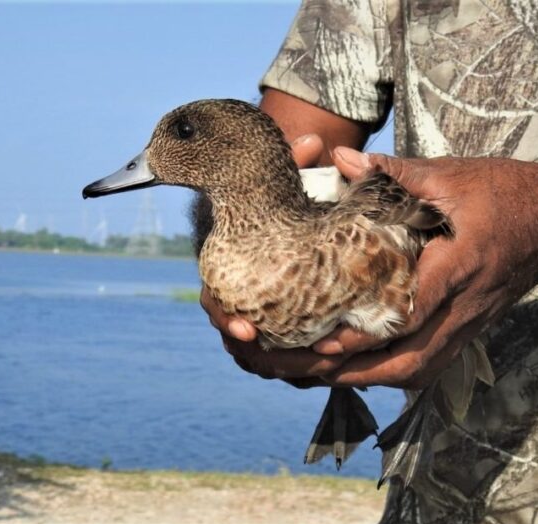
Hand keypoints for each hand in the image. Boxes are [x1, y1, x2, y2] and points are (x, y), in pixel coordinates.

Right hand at [200, 133, 343, 387]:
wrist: (284, 217)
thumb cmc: (281, 200)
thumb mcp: (283, 181)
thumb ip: (292, 163)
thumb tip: (312, 141)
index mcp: (228, 267)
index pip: (215, 301)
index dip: (226, 318)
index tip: (246, 328)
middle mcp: (239, 297)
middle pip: (238, 339)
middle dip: (257, 354)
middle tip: (282, 360)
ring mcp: (258, 315)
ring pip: (261, 355)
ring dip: (280, 365)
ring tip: (309, 369)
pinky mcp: (283, 328)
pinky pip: (285, 357)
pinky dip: (298, 365)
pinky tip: (322, 367)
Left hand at [308, 148, 537, 388]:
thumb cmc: (511, 195)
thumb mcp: (454, 176)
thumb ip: (396, 173)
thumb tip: (343, 160)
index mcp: (461, 266)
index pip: (411, 312)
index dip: (365, 332)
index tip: (321, 339)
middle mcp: (464, 307)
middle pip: (407, 362)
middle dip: (351, 372)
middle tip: (299, 368)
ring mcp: (467, 325)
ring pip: (413, 371)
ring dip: (363, 379)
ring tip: (314, 373)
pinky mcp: (466, 331)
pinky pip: (423, 365)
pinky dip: (384, 372)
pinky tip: (351, 367)